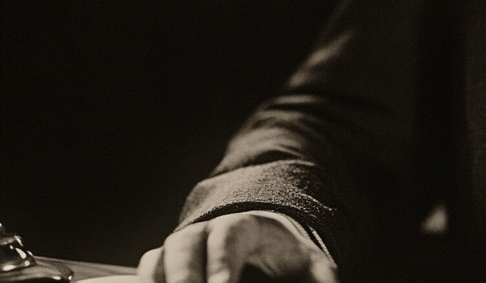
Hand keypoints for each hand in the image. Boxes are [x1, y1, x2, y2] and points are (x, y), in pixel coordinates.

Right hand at [137, 213, 336, 282]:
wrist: (263, 247)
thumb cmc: (288, 259)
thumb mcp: (312, 266)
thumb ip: (321, 281)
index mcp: (243, 226)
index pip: (227, 238)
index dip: (220, 264)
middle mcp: (205, 233)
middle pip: (184, 247)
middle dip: (184, 278)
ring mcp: (179, 250)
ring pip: (157, 261)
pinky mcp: (163, 270)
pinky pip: (147, 276)